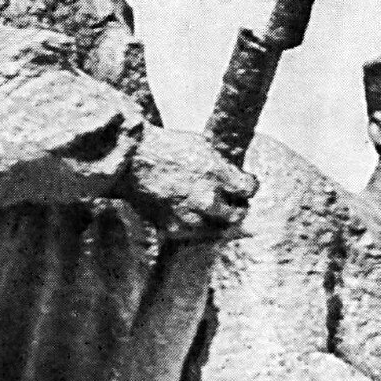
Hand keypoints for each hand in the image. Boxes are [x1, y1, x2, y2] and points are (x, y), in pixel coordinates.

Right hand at [117, 125, 256, 238]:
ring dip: (219, 220)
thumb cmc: (166, 148)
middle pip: (238, 214)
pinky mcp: (173, 229)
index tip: (246, 184)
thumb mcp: (202, 146)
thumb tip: (238, 177)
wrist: (131, 162)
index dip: (249, 186)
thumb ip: (223, 166)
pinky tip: (194, 215)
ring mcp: (190, 217)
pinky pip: (196, 235)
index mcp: (217, 174)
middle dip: (238, 207)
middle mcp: (207, 199)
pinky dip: (199, 227)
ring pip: (219, 229)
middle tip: (234, 202)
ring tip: (212, 210)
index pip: (249, 189)